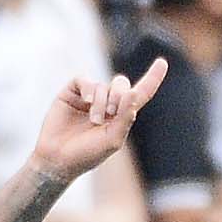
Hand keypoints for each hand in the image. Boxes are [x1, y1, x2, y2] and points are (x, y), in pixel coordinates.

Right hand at [33, 64, 163, 177]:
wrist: (58, 158)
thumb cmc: (87, 154)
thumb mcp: (113, 140)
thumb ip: (126, 118)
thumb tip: (133, 93)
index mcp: (121, 115)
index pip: (141, 93)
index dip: (152, 78)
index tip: (162, 63)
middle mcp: (106, 103)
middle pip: (122, 83)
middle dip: (120, 94)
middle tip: (112, 112)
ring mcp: (88, 97)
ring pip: (103, 85)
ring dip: (102, 102)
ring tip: (95, 120)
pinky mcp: (71, 93)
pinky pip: (84, 80)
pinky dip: (89, 88)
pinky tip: (87, 101)